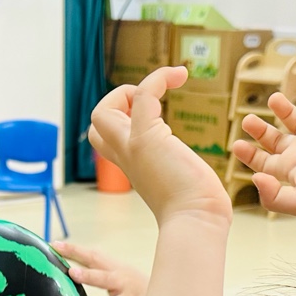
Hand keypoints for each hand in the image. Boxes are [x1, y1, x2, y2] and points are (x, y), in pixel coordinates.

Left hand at [52, 241, 146, 295]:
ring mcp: (124, 286)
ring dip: (88, 275)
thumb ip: (98, 276)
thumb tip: (72, 274)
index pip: (89, 255)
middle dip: (76, 252)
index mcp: (112, 267)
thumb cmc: (135, 293)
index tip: (53, 244)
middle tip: (57, 248)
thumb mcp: (116, 280)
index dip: (72, 249)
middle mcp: (117, 272)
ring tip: (73, 273)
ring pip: (104, 279)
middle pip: (94, 259)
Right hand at [89, 67, 230, 223]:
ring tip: (164, 87)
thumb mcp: (179, 185)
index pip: (109, 138)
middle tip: (152, 106)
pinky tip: (180, 75)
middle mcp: (126, 157)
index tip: (159, 115)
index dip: (125, 119)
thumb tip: (192, 177)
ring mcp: (132, 147)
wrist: (197, 221)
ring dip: (130, 92)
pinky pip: (142, 96)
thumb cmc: (198, 210)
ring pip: (102, 112)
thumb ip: (177, 173)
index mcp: (132, 166)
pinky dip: (158, 78)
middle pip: (97, 123)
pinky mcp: (147, 139)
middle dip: (119, 104)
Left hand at [230, 81, 295, 219]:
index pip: (265, 162)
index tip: (235, 144)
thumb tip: (254, 178)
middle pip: (277, 140)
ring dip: (285, 109)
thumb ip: (273, 196)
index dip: (250, 154)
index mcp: (293, 168)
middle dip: (260, 130)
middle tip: (246, 119)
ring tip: (273, 99)